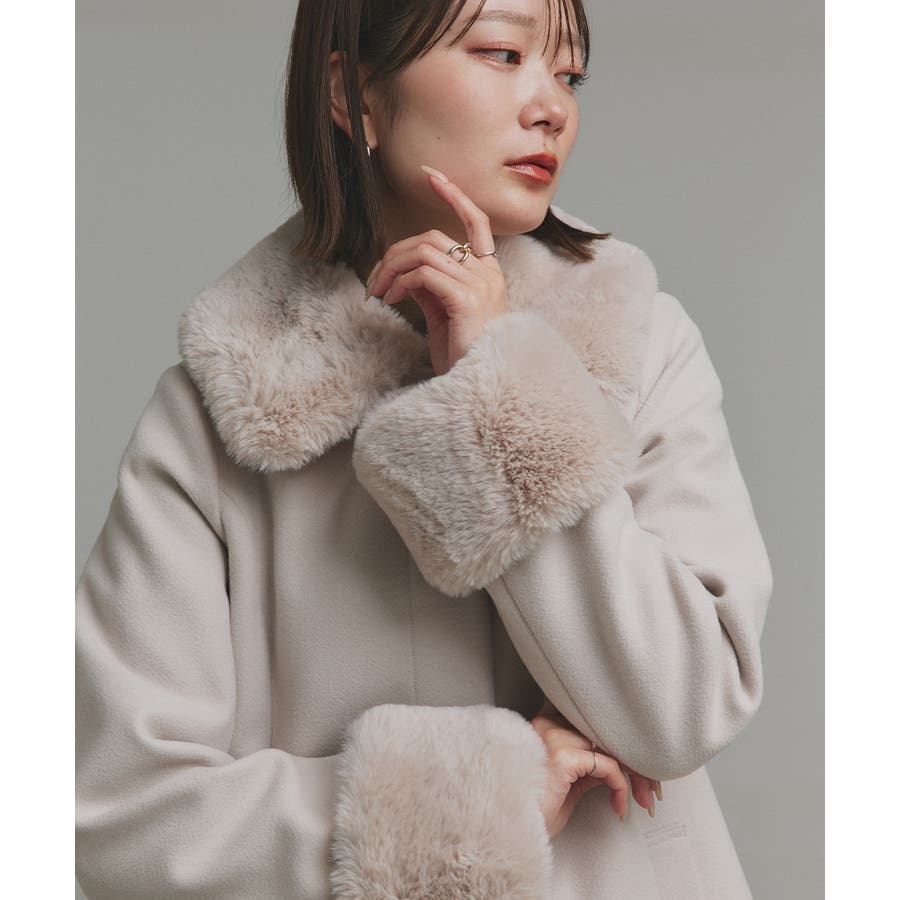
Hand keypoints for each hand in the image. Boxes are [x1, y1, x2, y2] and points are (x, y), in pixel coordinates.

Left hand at [365, 165, 508, 375]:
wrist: (481, 386)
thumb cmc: (464, 354)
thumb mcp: (445, 313)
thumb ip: (432, 287)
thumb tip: (406, 272)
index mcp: (488, 273)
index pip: (475, 220)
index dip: (453, 194)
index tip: (431, 175)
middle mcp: (488, 273)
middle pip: (432, 238)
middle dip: (394, 253)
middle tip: (374, 280)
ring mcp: (479, 285)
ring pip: (423, 253)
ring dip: (391, 270)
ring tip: (379, 293)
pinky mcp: (465, 299)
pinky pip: (422, 274)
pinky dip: (399, 283)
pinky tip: (391, 301)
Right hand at [530, 698, 660, 838]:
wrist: (509, 830)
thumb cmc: (533, 809)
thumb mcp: (568, 783)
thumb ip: (588, 765)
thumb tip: (615, 763)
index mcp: (548, 724)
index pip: (595, 725)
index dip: (621, 747)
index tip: (639, 773)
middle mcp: (550, 724)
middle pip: (607, 733)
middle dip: (635, 763)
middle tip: (649, 790)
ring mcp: (556, 737)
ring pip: (613, 747)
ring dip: (635, 776)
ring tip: (642, 798)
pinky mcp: (564, 756)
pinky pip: (608, 767)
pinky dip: (621, 788)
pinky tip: (619, 806)